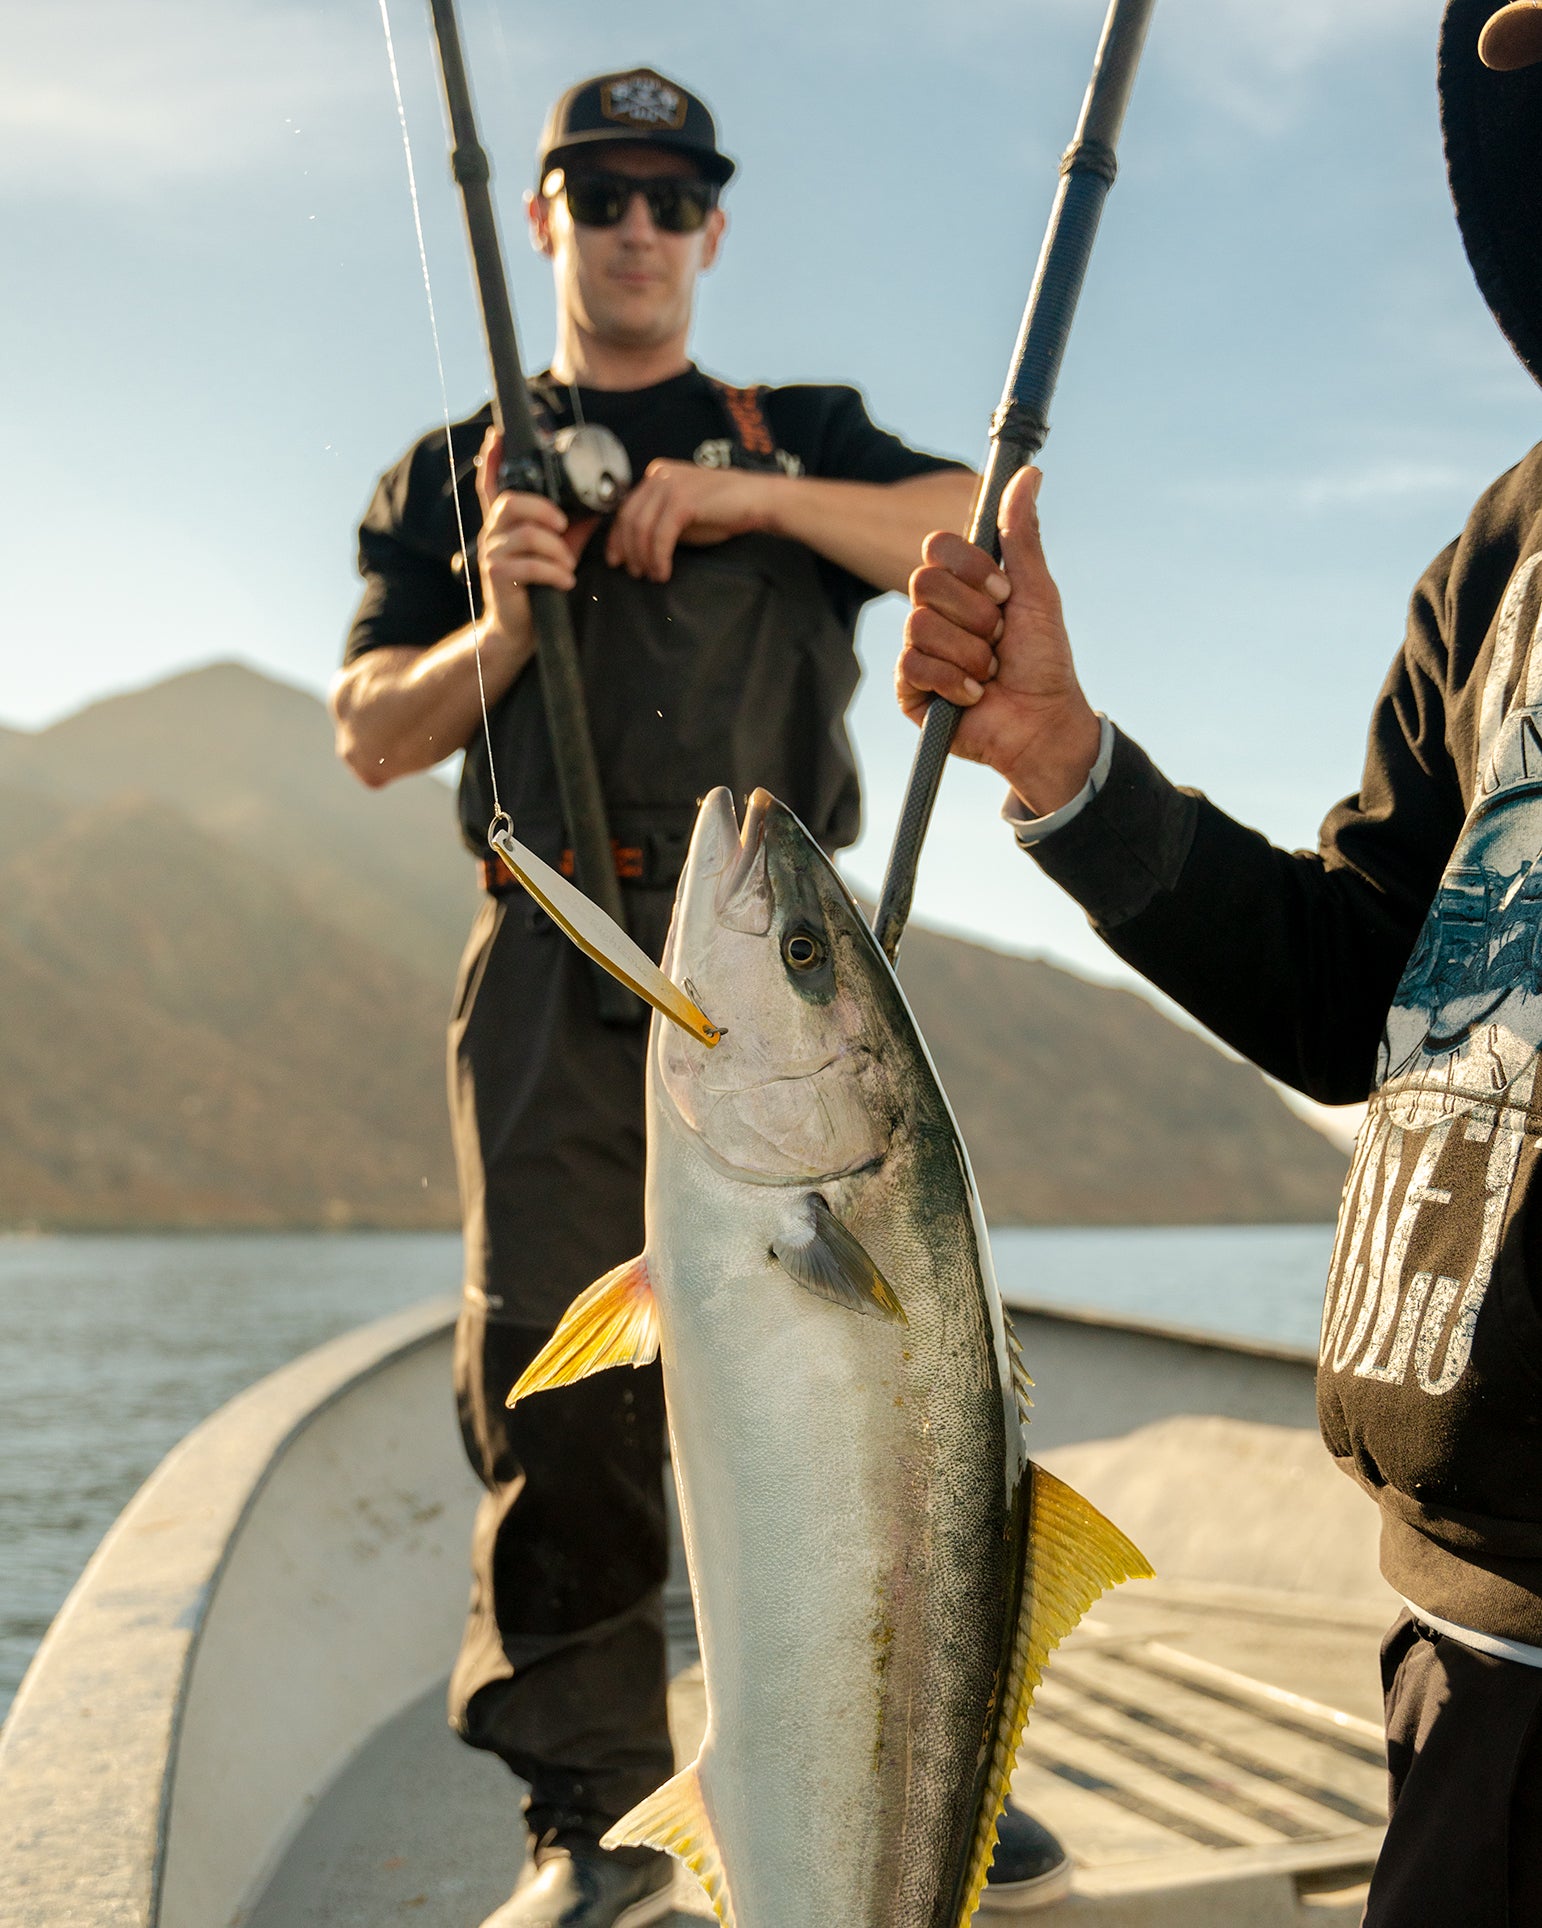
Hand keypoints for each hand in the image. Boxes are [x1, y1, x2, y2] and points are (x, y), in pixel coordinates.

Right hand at [474, 429, 597, 643]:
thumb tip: (603, 504)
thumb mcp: (560, 550)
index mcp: (504, 524)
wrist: (519, 630)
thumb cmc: (539, 586)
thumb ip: (573, 526)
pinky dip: (556, 573)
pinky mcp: (497, 576)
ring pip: (528, 535)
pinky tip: (564, 581)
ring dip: (557, 551)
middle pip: (513, 502)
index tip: (496, 435)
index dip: (492, 461)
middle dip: (543, 510)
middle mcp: (492, 533)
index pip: (491, 485)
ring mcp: (491, 554)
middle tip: (562, 526)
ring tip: (566, 567)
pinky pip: (532, 565)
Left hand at [605, 458, 775, 581]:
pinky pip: (660, 536)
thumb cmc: (724, 510)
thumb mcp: (683, 512)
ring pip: (641, 528)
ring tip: (651, 576)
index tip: (616, 560)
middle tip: (633, 573)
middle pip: (628, 518)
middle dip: (627, 550)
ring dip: (643, 557)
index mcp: (657, 474)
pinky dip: (658, 558)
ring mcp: (671, 485)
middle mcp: (659, 475)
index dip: (617, 537)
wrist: (758, 500)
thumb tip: (634, 546)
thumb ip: (659, 520)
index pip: (626, 507)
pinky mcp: (684, 501)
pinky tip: (663, 572)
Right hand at [897, 467, 1100, 815]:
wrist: (1042, 721)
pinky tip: (974, 696)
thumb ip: (1022, 534)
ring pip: (919, 625)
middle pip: (923, 582)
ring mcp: (918, 650)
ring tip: (988, 672)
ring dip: (969, 653)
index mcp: (961, 586)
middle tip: (999, 639)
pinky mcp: (909, 689)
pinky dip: (954, 682)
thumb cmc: (1043, 660)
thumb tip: (1029, 473)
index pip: (936, 547)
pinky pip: (913, 666)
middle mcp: (934, 613)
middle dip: (975, 615)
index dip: (970, 568)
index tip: (1003, 592)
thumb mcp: (1036, 591)